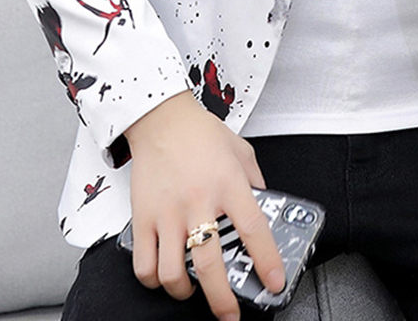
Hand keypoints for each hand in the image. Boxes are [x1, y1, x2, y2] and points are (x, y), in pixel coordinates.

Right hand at [125, 90, 285, 320]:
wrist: (161, 117)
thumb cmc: (201, 133)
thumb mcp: (241, 151)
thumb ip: (255, 181)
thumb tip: (265, 208)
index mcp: (229, 183)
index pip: (254, 229)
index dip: (267, 260)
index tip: (274, 281)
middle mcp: (199, 201)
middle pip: (211, 264)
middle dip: (223, 300)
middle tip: (230, 314)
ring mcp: (168, 212)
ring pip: (173, 272)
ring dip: (185, 293)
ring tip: (193, 290)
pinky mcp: (143, 216)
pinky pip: (144, 264)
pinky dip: (153, 280)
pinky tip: (164, 275)